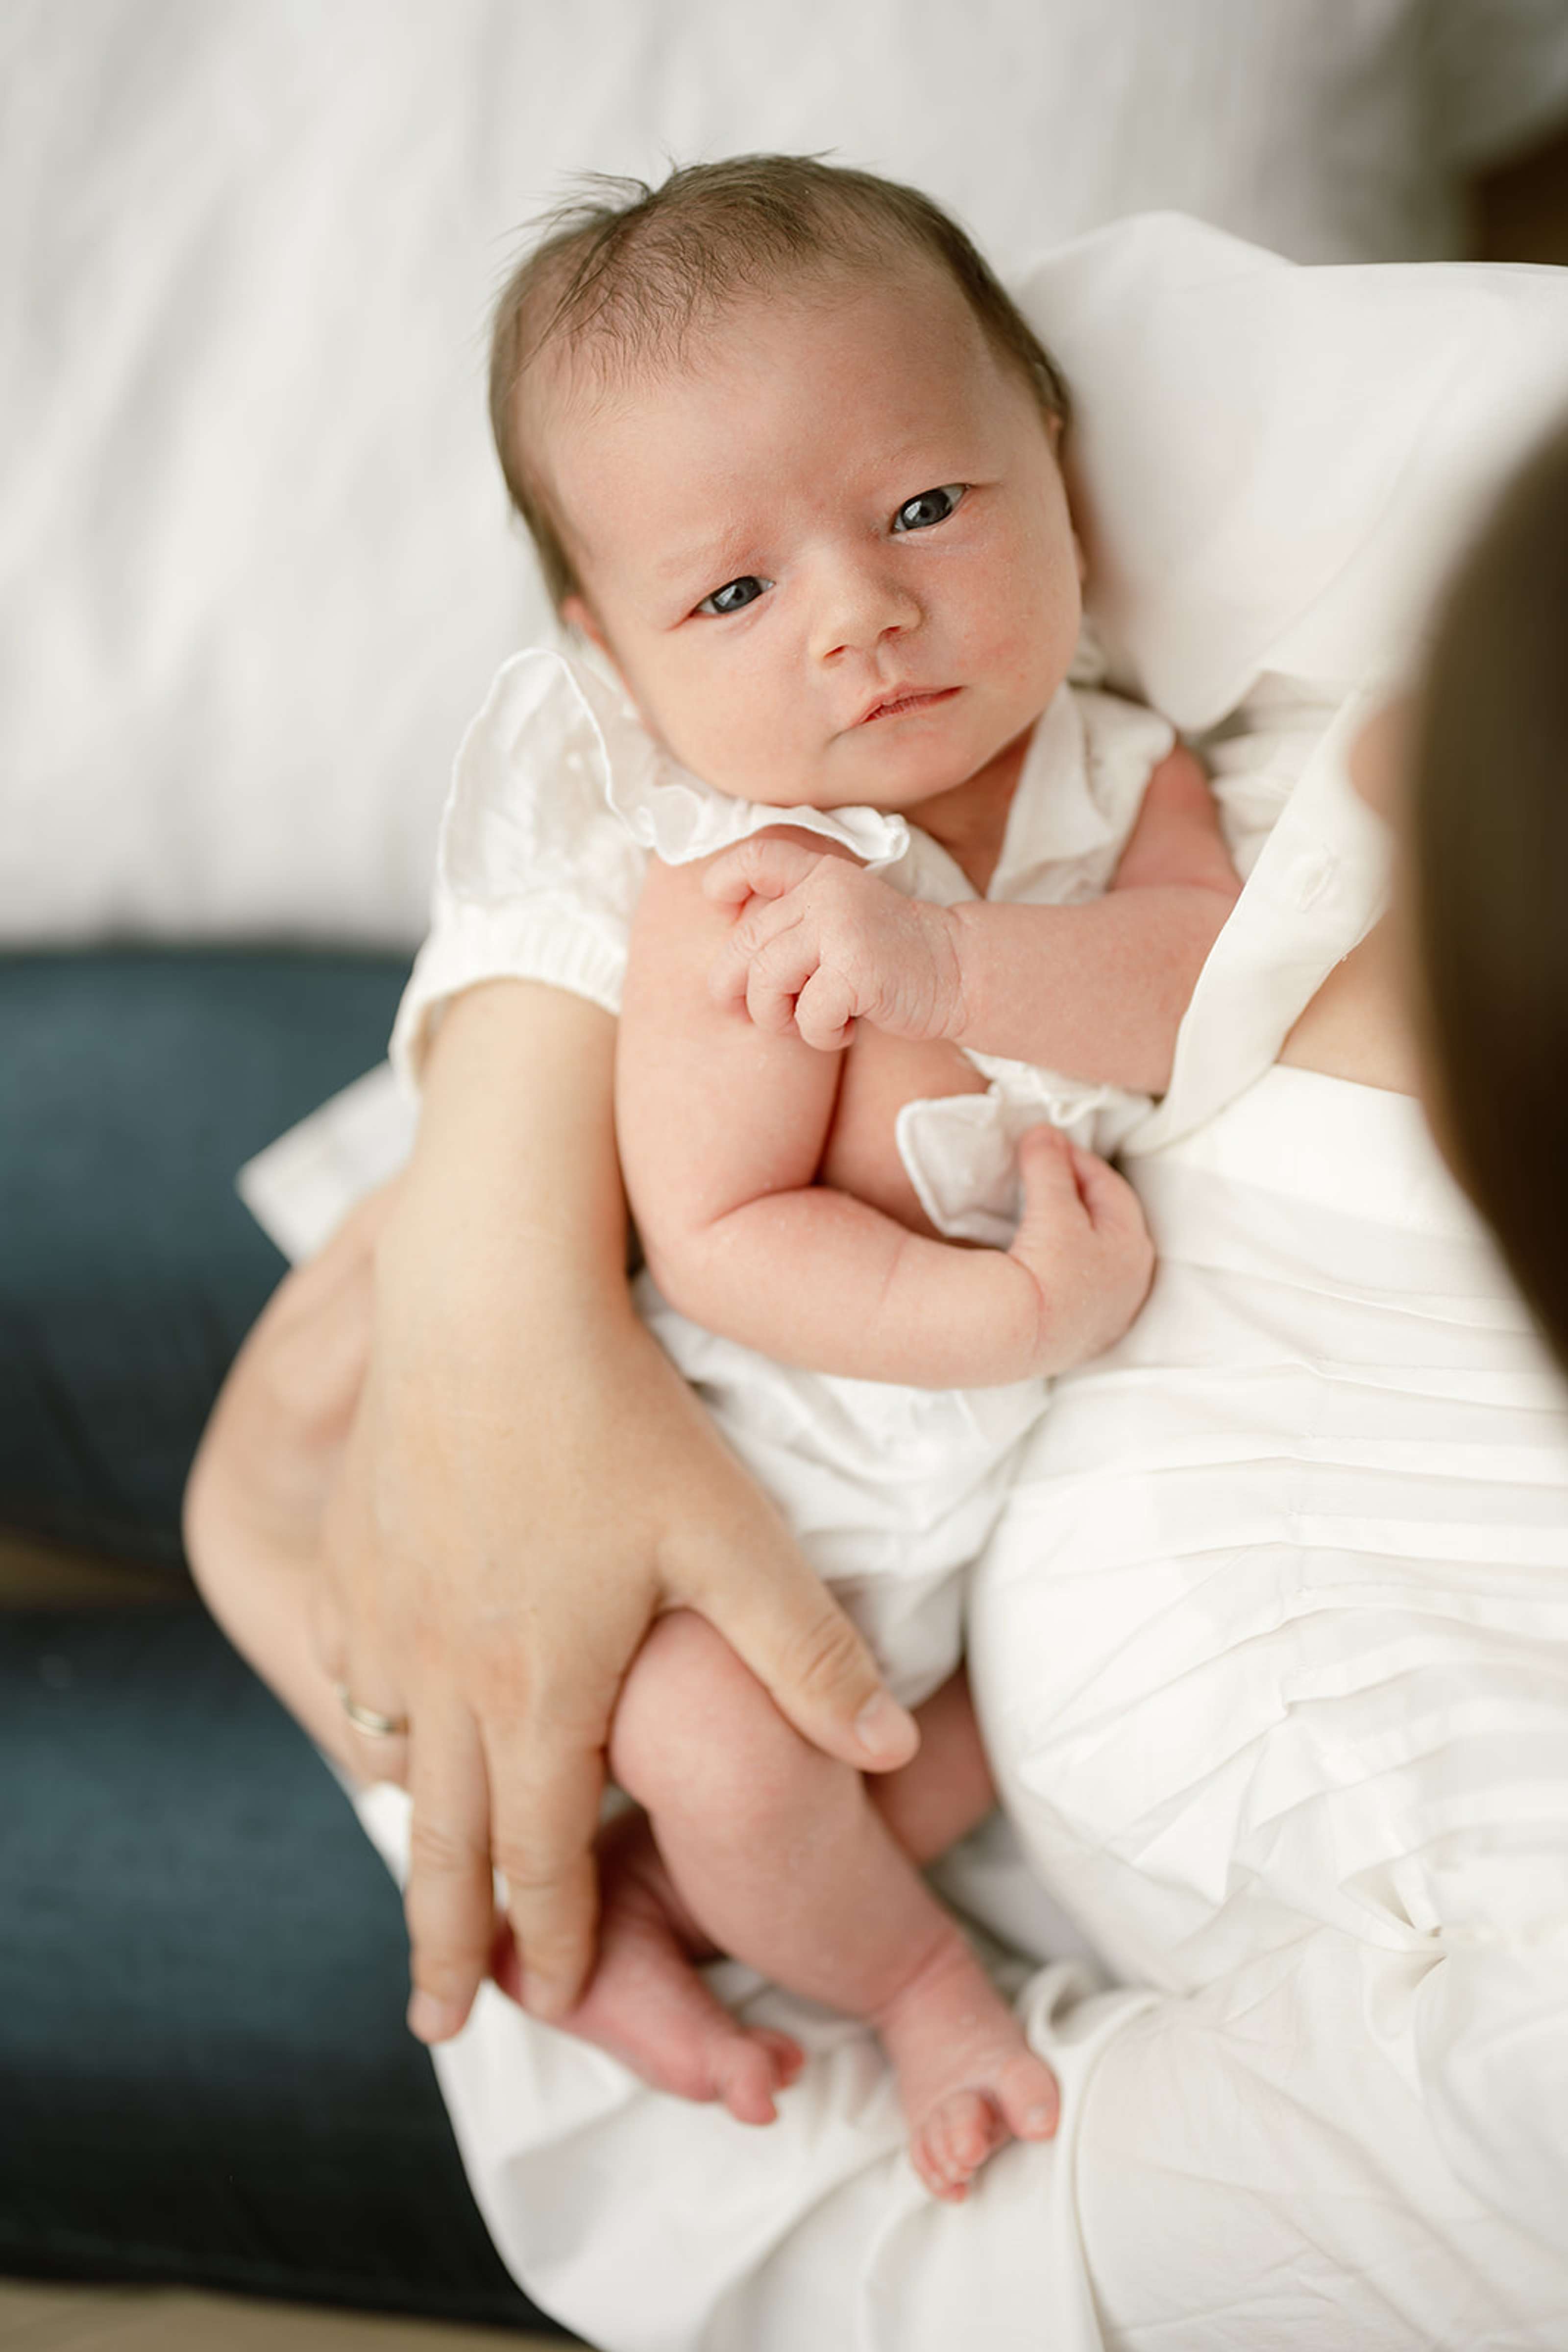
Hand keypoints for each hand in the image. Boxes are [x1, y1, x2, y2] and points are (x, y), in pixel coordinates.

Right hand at [309, 1200, 919, 2044]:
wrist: (490, 1301)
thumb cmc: (621, 1416)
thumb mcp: (735, 1537)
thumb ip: (811, 1655)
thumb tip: (893, 1753)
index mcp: (540, 1693)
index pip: (541, 1864)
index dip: (555, 1943)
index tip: (560, 1999)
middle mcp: (444, 1674)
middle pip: (438, 1849)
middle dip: (445, 1946)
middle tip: (436, 2021)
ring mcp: (382, 1614)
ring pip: (389, 1759)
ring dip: (411, 1826)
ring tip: (424, 1871)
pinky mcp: (349, 1552)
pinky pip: (346, 1667)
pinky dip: (371, 1715)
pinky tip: (388, 1715)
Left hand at [704, 836, 962, 1050]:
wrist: (959, 972)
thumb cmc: (891, 960)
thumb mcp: (842, 922)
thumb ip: (795, 923)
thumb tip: (723, 975)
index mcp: (820, 874)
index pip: (757, 858)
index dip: (725, 880)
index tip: (721, 907)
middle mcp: (826, 892)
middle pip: (745, 944)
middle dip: (737, 989)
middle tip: (759, 1013)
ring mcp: (840, 926)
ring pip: (767, 982)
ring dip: (779, 1018)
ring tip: (811, 1022)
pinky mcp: (856, 968)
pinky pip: (807, 1016)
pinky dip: (822, 1036)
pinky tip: (848, 1029)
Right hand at [1006, 1127, 1155, 1373]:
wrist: (1018, 1338)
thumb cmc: (1049, 1269)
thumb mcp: (1053, 1210)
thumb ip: (1051, 1168)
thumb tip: (1043, 1133)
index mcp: (1134, 1247)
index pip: (1110, 1188)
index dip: (1079, 1161)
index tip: (1048, 1145)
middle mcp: (1131, 1284)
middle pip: (1112, 1223)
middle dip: (1083, 1194)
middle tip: (1049, 1172)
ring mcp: (1108, 1315)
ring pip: (1100, 1258)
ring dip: (1079, 1231)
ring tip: (1047, 1214)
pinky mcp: (1081, 1337)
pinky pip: (1083, 1287)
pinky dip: (1071, 1265)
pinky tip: (1049, 1263)